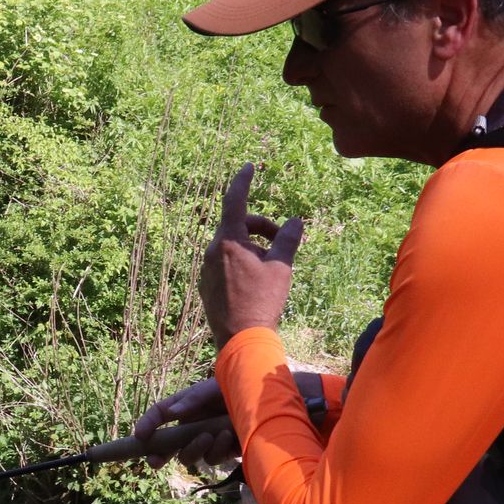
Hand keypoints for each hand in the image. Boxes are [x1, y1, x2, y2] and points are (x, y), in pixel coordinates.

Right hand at [131, 377, 236, 468]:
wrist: (269, 400)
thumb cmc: (237, 387)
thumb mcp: (212, 388)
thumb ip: (192, 400)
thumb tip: (173, 413)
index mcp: (184, 407)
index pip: (159, 416)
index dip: (147, 425)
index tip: (139, 436)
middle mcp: (192, 425)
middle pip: (167, 446)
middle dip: (159, 455)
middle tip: (155, 461)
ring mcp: (207, 440)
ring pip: (188, 456)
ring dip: (195, 448)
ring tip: (209, 435)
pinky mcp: (223, 451)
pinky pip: (212, 458)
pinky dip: (216, 449)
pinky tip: (226, 436)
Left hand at [199, 163, 304, 348]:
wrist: (240, 337)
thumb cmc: (263, 300)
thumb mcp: (282, 266)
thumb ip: (288, 239)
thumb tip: (297, 221)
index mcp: (228, 241)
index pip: (234, 200)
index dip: (242, 181)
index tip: (248, 167)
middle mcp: (212, 251)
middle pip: (237, 225)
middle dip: (260, 226)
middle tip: (282, 238)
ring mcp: (206, 268)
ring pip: (231, 245)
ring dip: (252, 246)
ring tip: (271, 265)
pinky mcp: (206, 283)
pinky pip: (224, 263)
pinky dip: (241, 261)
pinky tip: (256, 281)